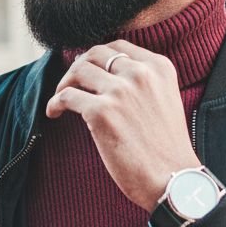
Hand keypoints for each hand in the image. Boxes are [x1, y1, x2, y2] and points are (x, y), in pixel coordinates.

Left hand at [46, 40, 199, 210]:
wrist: (172, 179)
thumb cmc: (167, 148)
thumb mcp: (165, 100)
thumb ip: (144, 83)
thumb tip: (106, 75)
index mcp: (159, 67)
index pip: (119, 47)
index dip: (98, 56)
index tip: (90, 70)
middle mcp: (140, 74)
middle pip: (95, 53)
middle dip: (79, 66)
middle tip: (72, 83)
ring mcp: (120, 91)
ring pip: (78, 70)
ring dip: (64, 83)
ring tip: (61, 98)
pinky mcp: (101, 112)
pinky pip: (66, 96)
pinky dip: (54, 103)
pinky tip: (54, 113)